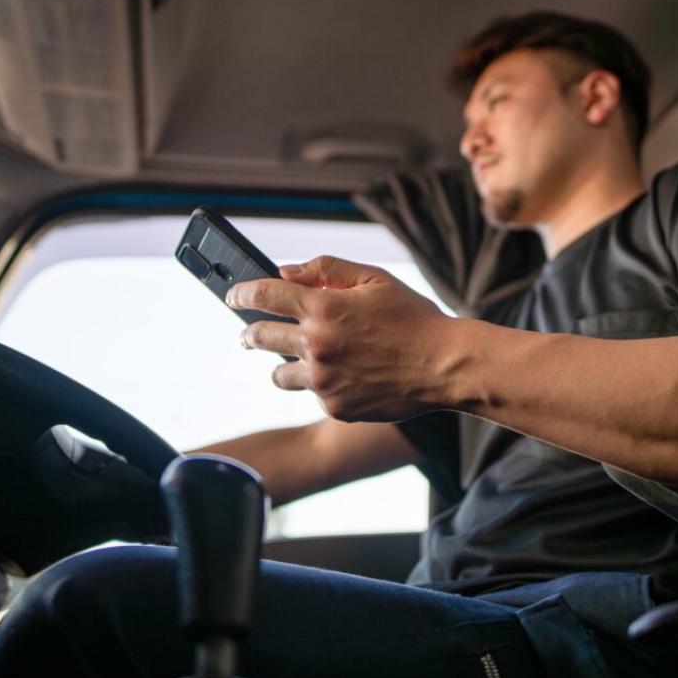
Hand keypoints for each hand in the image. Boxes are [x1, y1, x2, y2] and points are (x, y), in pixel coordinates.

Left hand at [226, 255, 455, 421]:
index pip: (262, 295)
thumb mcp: (373, 279)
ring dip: (280, 363)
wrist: (445, 366)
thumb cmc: (412, 318)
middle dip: (249, 332)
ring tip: (295, 359)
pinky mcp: (335, 407)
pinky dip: (318, 384)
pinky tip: (342, 376)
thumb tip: (286, 273)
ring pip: (278, 373)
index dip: (240, 293)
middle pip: (259, 336)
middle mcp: (316, 345)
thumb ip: (325, 270)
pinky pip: (311, 394)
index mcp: (322, 308)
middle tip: (248, 334)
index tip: (232, 296)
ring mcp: (323, 380)